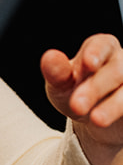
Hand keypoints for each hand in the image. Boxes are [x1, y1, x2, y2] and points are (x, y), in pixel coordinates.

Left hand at [42, 34, 122, 164]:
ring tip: (96, 119)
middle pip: (116, 70)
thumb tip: (49, 58)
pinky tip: (106, 119)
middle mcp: (122, 62)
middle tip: (77, 105)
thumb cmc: (75, 92)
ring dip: (113, 105)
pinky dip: (121, 112)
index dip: (97, 53)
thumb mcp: (61, 84)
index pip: (102, 45)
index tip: (88, 64)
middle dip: (96, 87)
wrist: (91, 118)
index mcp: (101, 49)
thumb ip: (56, 72)